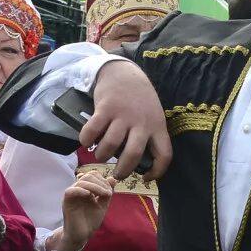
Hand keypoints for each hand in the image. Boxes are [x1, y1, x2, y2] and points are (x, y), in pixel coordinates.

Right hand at [47, 165, 115, 250]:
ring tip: (103, 195)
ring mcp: (72, 196)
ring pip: (80, 182)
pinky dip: (81, 190)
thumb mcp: (103, 205)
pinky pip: (70, 191)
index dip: (103, 180)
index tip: (109, 192)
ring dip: (95, 186)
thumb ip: (107, 192)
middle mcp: (78, 190)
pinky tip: (90, 196)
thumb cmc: (90, 221)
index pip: (93, 175)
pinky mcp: (66, 202)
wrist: (82, 235)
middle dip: (100, 183)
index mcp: (86, 189)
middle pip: (88, 176)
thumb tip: (113, 178)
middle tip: (107, 194)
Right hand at [76, 60, 171, 177]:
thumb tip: (137, 161)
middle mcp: (141, 123)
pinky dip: (86, 141)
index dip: (157, 172)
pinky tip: (86, 143)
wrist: (124, 73)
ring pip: (110, 145)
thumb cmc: (139, 99)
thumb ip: (148, 135)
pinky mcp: (105, 108)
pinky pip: (93, 130)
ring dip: (101, 155)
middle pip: (132, 155)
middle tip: (116, 174)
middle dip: (122, 170)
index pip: (164, 155)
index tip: (147, 178)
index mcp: (157, 126)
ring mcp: (122, 115)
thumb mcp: (152, 115)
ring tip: (99, 155)